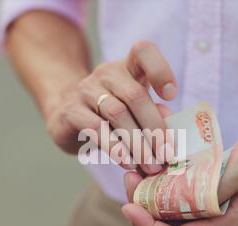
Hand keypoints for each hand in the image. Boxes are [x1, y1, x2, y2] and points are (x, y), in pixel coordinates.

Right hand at [45, 40, 177, 174]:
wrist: (66, 114)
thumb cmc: (109, 113)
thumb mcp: (134, 109)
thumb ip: (152, 111)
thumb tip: (168, 118)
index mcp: (127, 67)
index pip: (143, 50)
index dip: (160, 69)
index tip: (171, 96)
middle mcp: (106, 73)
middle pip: (135, 95)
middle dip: (155, 128)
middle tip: (166, 155)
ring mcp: (86, 90)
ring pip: (117, 114)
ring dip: (137, 143)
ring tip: (150, 164)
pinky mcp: (71, 111)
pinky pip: (95, 129)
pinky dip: (114, 147)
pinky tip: (126, 161)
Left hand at [121, 127, 237, 225]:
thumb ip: (211, 186)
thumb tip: (178, 197)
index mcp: (227, 225)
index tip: (129, 208)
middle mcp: (217, 223)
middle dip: (144, 205)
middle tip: (130, 177)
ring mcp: (214, 210)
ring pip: (173, 210)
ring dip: (152, 193)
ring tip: (137, 169)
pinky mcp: (211, 195)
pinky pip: (182, 196)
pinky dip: (165, 183)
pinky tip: (156, 165)